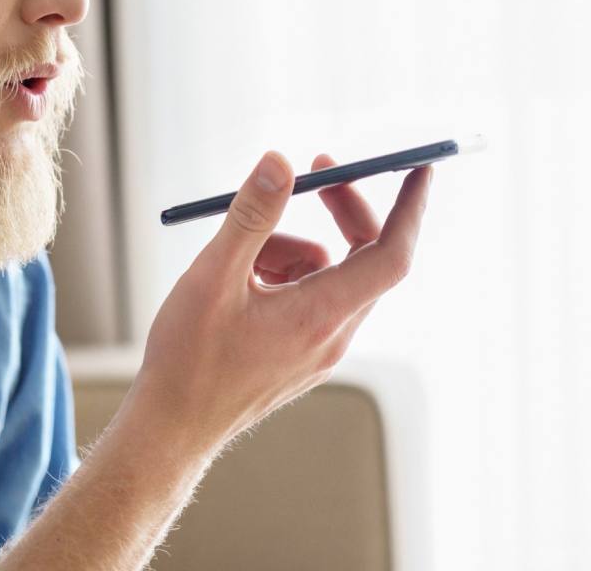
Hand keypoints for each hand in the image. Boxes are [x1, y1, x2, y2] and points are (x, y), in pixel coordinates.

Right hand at [130, 150, 431, 455]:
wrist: (171, 427)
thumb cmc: (188, 359)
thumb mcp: (214, 275)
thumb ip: (252, 215)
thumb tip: (280, 162)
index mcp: (320, 316)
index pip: (391, 255)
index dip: (409, 207)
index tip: (419, 167)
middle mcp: (331, 336)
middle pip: (362, 257)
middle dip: (340, 210)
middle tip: (309, 172)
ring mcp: (318, 349)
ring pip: (325, 274)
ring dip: (289, 248)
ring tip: (236, 261)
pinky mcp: (301, 355)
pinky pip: (308, 297)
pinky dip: (280, 275)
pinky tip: (236, 287)